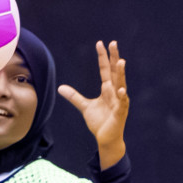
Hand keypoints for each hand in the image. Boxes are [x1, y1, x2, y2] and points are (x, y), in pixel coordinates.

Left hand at [58, 40, 128, 168]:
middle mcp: (115, 92)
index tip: (100, 43)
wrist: (106, 139)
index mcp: (108, 89)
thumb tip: (60, 87)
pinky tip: (121, 90)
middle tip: (113, 43)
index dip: (103, 57)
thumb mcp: (85, 106)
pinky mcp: (120, 113)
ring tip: (120, 61)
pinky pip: (122, 103)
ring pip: (121, 84)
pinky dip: (122, 97)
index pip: (105, 70)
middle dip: (114, 58)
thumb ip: (74, 96)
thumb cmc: (100, 122)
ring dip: (121, 73)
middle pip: (115, 72)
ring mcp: (119, 102)